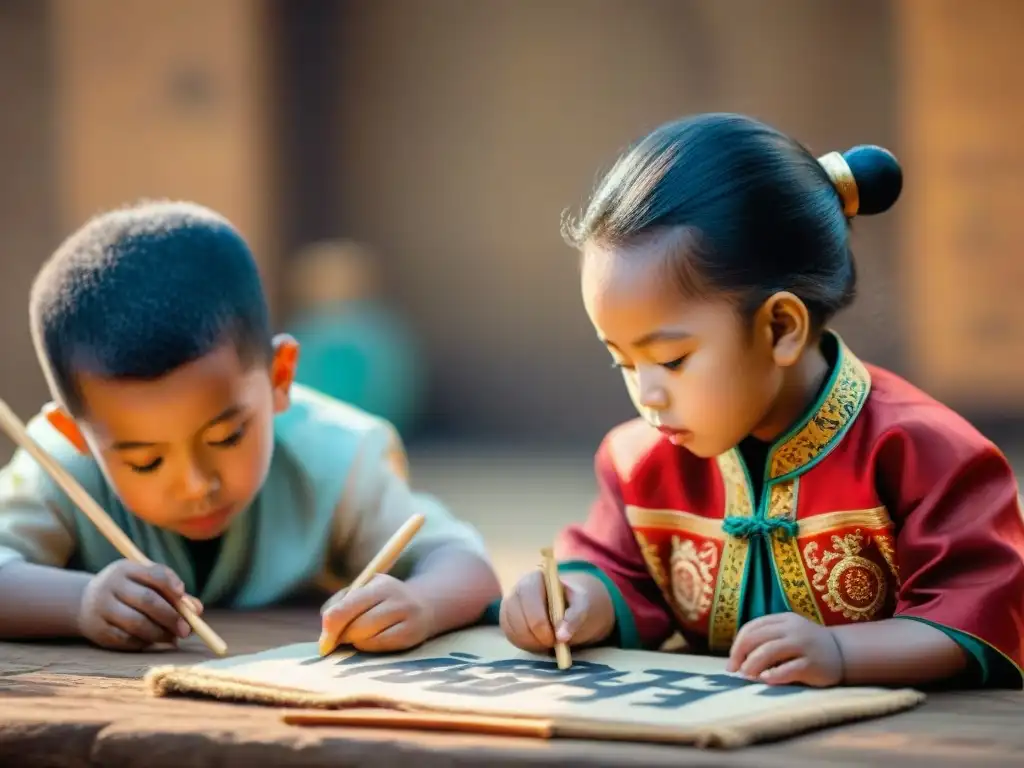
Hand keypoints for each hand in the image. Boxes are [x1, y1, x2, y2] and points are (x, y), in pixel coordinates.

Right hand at [77, 560, 201, 651]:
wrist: (85, 603)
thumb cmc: (129, 591)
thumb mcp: (146, 583)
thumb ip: (173, 593)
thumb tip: (197, 610)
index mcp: (125, 569)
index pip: (154, 574)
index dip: (172, 585)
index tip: (184, 597)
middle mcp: (111, 586)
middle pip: (147, 600)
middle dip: (171, 616)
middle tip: (186, 630)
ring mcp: (101, 609)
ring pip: (137, 623)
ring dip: (160, 633)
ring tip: (173, 638)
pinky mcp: (98, 631)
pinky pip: (127, 639)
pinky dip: (145, 642)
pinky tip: (153, 641)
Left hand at [320, 574, 434, 652]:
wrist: (425, 605)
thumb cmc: (383, 601)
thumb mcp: (364, 592)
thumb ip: (341, 606)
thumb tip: (325, 636)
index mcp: (378, 583)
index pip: (344, 609)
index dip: (329, 629)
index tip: (324, 645)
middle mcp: (395, 596)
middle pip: (355, 626)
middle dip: (343, 637)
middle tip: (342, 640)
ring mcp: (406, 615)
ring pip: (366, 638)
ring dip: (356, 642)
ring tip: (360, 637)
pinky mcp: (412, 634)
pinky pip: (380, 646)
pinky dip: (369, 647)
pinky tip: (371, 641)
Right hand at [499, 570, 610, 652]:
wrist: (565, 609)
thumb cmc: (572, 604)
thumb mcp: (581, 606)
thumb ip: (575, 617)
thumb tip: (561, 636)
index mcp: (535, 578)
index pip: (529, 596)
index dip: (539, 620)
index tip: (556, 637)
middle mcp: (517, 588)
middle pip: (517, 615)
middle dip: (536, 634)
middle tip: (553, 643)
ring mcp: (509, 604)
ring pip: (512, 627)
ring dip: (531, 642)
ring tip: (548, 642)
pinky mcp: (506, 620)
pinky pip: (510, 636)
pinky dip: (525, 644)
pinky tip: (539, 643)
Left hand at [726, 612, 843, 686]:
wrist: (843, 653)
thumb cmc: (806, 646)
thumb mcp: (787, 634)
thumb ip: (766, 639)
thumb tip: (736, 659)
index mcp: (783, 619)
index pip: (751, 628)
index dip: (737, 645)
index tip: (732, 662)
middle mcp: (792, 629)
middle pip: (756, 638)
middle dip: (740, 655)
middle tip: (734, 671)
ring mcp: (804, 645)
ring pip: (769, 651)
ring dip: (752, 665)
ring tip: (746, 676)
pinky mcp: (813, 664)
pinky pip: (789, 669)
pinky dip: (774, 675)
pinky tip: (765, 680)